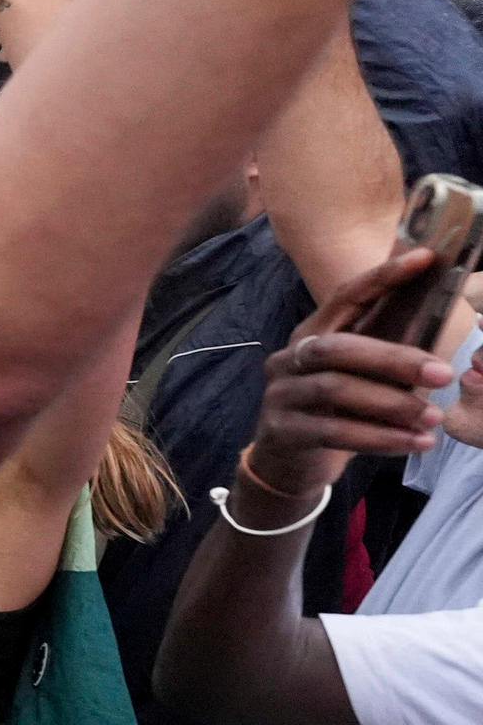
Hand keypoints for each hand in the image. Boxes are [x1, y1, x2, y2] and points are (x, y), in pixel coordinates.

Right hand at [242, 247, 453, 501]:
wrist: (289, 465)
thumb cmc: (335, 412)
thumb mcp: (359, 377)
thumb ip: (385, 354)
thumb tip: (440, 334)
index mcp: (311, 334)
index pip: (345, 297)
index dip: (381, 277)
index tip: (425, 259)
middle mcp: (289, 358)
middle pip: (337, 347)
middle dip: (394, 358)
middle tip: (444, 373)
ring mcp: (281, 394)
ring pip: (335, 389)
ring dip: (391, 403)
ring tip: (433, 416)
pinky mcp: (283, 431)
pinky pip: (334, 432)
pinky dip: (380, 438)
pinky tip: (416, 442)